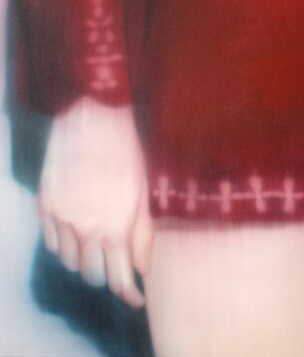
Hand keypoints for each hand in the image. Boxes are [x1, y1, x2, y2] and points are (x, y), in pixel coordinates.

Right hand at [38, 97, 152, 306]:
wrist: (93, 119)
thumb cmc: (126, 154)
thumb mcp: (144, 194)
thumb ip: (143, 234)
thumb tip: (143, 268)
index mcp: (116, 227)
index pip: (120, 280)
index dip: (130, 295)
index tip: (137, 299)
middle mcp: (85, 229)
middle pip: (92, 277)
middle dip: (109, 276)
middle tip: (119, 265)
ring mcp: (60, 218)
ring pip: (70, 264)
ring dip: (86, 263)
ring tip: (99, 248)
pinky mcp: (44, 206)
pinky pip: (52, 244)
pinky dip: (66, 248)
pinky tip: (79, 235)